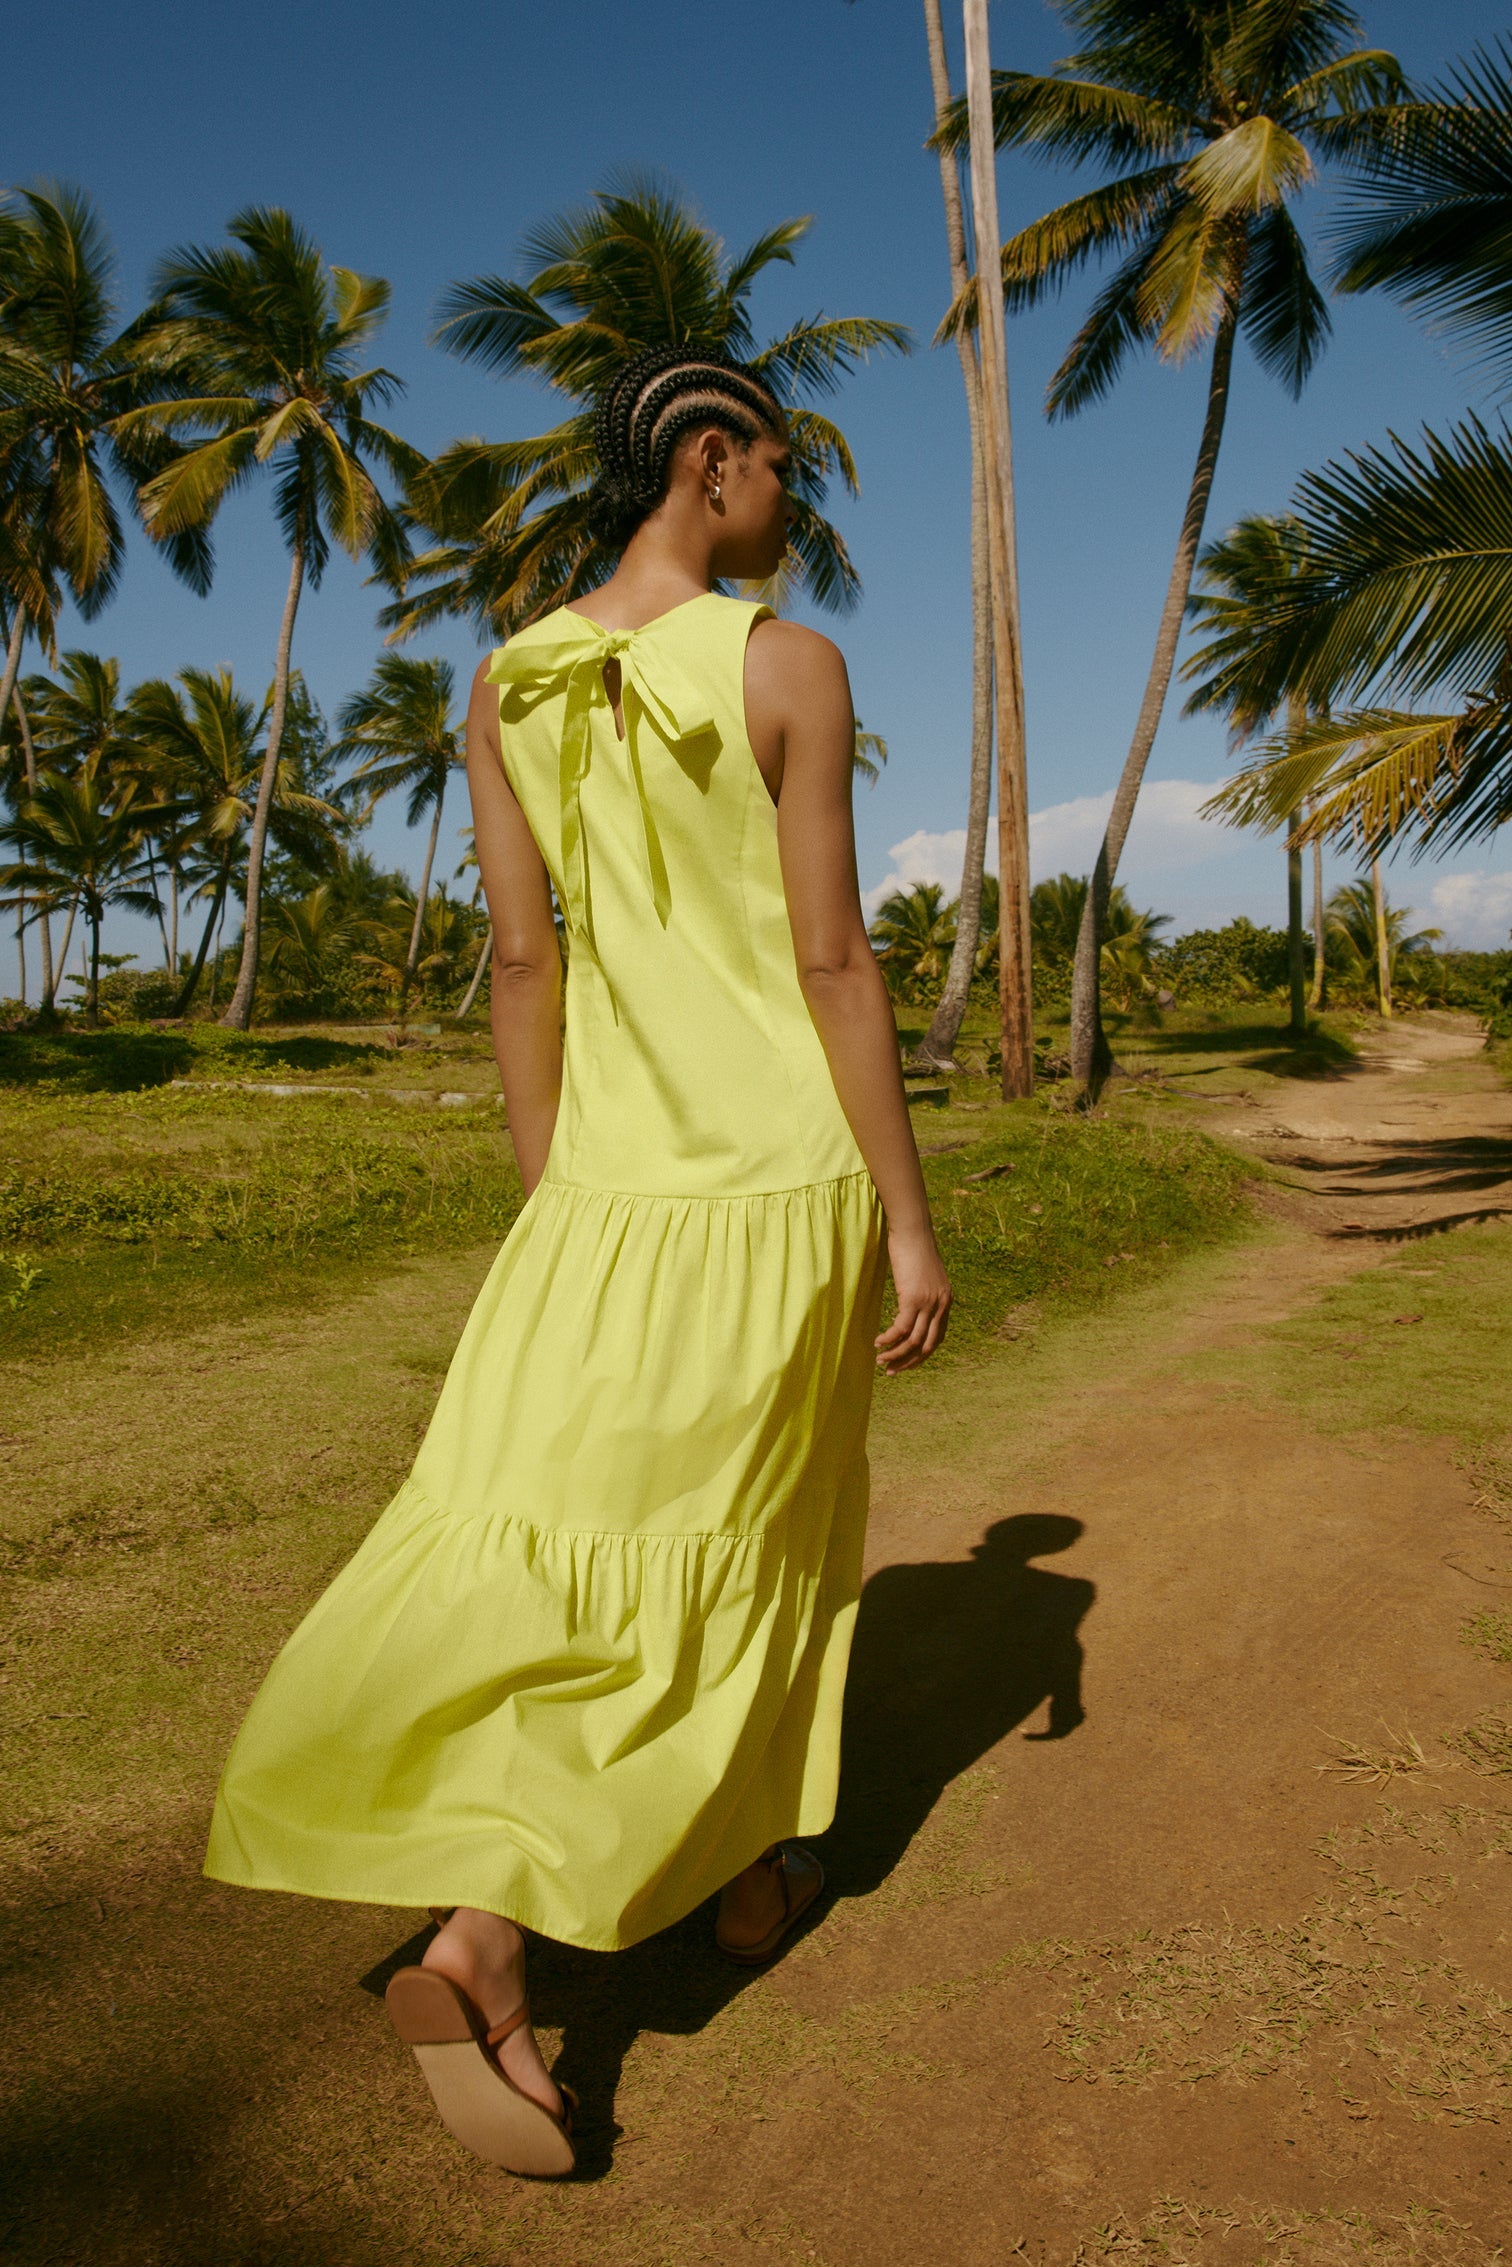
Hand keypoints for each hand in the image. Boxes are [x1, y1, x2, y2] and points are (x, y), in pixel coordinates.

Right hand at [875, 1224, 951, 1374]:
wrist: (913, 1231)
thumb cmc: (915, 1248)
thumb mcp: (924, 1273)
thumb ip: (923, 1291)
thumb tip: (911, 1302)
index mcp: (946, 1301)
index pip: (938, 1338)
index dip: (922, 1354)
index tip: (906, 1362)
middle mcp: (942, 1305)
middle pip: (928, 1345)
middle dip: (909, 1362)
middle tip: (892, 1372)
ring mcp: (929, 1303)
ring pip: (914, 1341)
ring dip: (896, 1355)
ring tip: (881, 1362)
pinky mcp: (913, 1299)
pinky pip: (901, 1328)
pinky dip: (889, 1340)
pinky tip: (878, 1343)